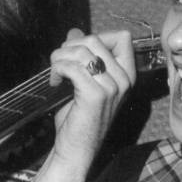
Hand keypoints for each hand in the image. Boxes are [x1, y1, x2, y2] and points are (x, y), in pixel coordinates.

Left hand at [45, 30, 136, 171]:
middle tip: (58, 64)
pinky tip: (55, 81)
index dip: (96, 37)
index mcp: (126, 75)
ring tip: (55, 74)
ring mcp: (112, 87)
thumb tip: (74, 32)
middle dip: (70, 47)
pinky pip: (72, 67)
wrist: (76, 149)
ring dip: (60, 58)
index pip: (122, 37)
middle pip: (96, 39)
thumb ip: (82, 55)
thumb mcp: (83, 81)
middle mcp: (124, 79)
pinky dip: (58, 69)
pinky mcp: (95, 95)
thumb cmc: (79, 118)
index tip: (78, 54)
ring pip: (82, 51)